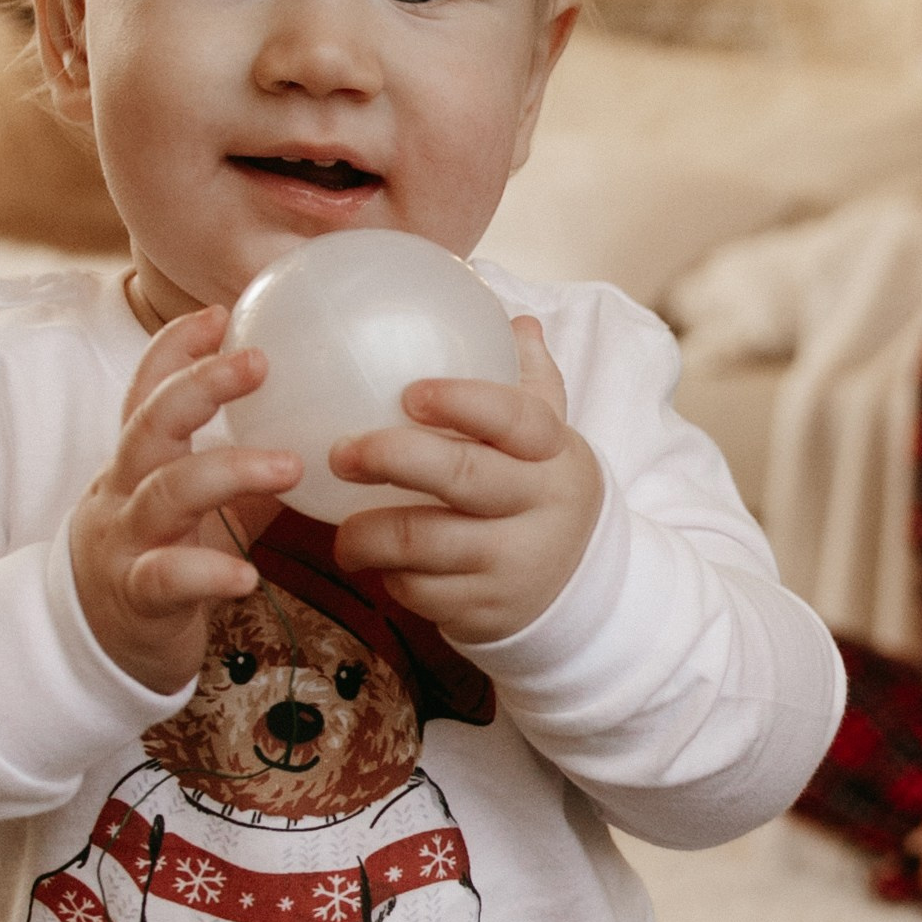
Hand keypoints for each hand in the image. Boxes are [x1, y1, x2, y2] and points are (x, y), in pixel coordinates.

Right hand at [70, 309, 301, 692]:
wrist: (96, 649)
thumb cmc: (159, 564)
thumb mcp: (199, 510)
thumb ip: (245, 474)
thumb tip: (322, 433)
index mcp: (139, 463)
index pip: (147, 392)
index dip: (175, 349)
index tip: (219, 312)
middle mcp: (124, 491)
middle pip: (151, 424)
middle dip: (200, 387)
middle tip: (258, 361)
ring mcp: (126, 542)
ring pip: (166, 493)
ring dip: (227, 471)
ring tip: (289, 466)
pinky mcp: (135, 597)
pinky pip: (167, 579)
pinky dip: (207, 573)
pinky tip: (246, 575)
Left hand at [328, 319, 601, 645]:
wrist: (580, 589)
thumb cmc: (539, 489)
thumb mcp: (549, 436)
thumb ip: (527, 376)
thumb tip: (507, 311)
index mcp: (552, 452)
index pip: (515, 417)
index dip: (462, 402)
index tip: (409, 393)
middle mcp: (538, 505)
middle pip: (461, 476)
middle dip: (392, 458)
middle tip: (341, 452)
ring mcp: (513, 562)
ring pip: (422, 544)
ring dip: (365, 534)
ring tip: (342, 532)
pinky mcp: (486, 610)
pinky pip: (419, 591)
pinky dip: (389, 576)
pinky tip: (381, 564)